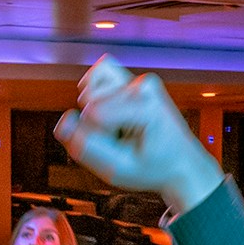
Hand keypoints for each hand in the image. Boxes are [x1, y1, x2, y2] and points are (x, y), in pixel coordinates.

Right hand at [55, 57, 223, 213]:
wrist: (180, 162)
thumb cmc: (152, 167)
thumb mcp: (118, 170)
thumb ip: (86, 148)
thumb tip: (63, 121)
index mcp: (147, 108)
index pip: (93, 116)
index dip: (97, 138)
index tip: (123, 151)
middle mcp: (144, 86)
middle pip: (90, 101)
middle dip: (97, 126)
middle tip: (124, 142)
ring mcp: (139, 80)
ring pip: (91, 87)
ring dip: (96, 111)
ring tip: (121, 129)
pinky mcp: (133, 79)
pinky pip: (98, 74)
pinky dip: (95, 94)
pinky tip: (107, 112)